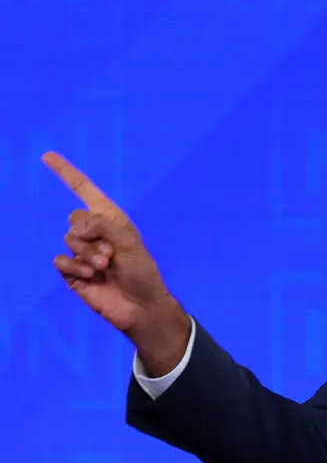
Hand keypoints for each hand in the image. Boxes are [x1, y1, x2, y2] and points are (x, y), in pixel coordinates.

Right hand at [46, 151, 190, 372]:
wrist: (140, 307)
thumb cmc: (143, 274)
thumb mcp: (130, 243)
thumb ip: (104, 225)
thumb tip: (76, 224)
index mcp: (112, 220)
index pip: (85, 191)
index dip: (67, 173)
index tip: (48, 156)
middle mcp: (96, 233)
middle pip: (75, 218)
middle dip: (92, 235)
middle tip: (111, 254)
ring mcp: (83, 253)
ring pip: (68, 239)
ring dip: (87, 253)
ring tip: (105, 267)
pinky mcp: (73, 272)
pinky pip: (60, 260)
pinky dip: (75, 266)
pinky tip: (91, 276)